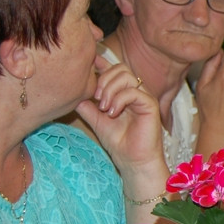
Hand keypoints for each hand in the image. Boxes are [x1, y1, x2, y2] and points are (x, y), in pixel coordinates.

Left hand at [76, 56, 163, 176]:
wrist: (132, 160)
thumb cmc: (118, 142)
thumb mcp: (96, 120)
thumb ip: (87, 106)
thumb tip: (73, 92)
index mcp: (124, 93)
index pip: (114, 70)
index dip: (101, 64)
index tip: (88, 65)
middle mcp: (136, 91)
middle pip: (120, 68)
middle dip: (103, 79)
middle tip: (95, 98)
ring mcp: (144, 97)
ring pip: (126, 76)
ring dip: (110, 90)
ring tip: (103, 108)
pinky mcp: (150, 105)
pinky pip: (134, 92)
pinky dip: (119, 100)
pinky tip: (112, 113)